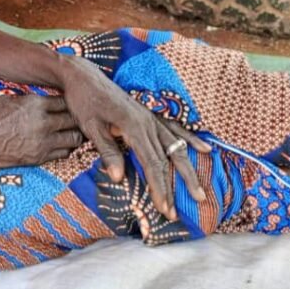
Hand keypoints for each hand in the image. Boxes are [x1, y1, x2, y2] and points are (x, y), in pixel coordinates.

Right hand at [0, 94, 84, 167]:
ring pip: (73, 138)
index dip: (69, 103)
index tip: (69, 104)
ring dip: (73, 134)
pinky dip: (65, 148)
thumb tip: (45, 101)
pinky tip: (59, 144)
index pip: (64, 102)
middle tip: (76, 119)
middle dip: (75, 119)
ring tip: (70, 132)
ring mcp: (42, 142)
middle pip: (73, 120)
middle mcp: (42, 122)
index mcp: (34, 104)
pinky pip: (63, 153)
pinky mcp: (39, 158)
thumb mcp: (9, 100)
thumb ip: (31, 101)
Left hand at [59, 58, 210, 219]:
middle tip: (178, 213)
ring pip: (175, 147)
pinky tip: (205, 149)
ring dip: (187, 171)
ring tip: (199, 192)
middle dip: (174, 187)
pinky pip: (174, 129)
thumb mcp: (91, 127)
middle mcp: (148, 122)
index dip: (159, 188)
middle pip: (166, 160)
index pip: (152, 163)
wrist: (83, 76)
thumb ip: (108, 151)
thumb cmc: (84, 101)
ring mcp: (151, 117)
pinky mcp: (149, 114)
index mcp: (134, 126)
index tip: (165, 209)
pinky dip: (190, 140)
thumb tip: (118, 179)